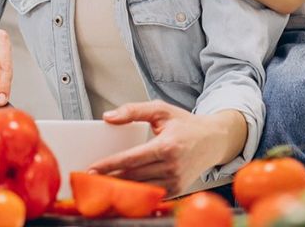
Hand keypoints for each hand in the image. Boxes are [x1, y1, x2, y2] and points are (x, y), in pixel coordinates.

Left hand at [87, 101, 232, 194]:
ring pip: (140, 188)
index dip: (110, 165)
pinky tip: (122, 188)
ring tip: (101, 183)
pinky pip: (150, 193)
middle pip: (133, 176)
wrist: (214, 140)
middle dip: (110, 178)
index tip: (93, 168)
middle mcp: (172, 166)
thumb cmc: (186, 125)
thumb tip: (109, 117)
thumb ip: (133, 111)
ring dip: (120, 187)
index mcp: (167, 146)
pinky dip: (135, 192)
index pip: (132, 158)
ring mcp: (175, 181)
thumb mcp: (161, 110)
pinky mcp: (177, 190)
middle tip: (90, 178)